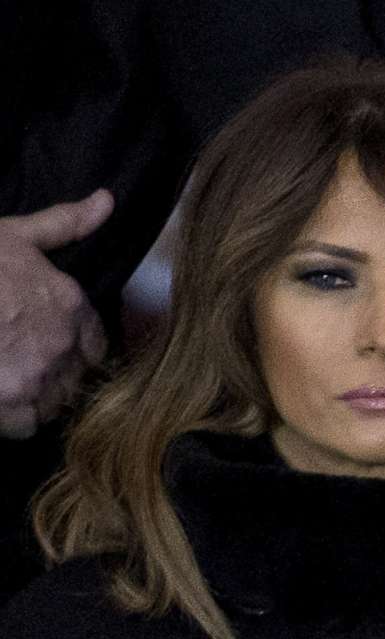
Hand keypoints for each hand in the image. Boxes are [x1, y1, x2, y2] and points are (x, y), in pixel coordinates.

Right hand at [0, 189, 112, 436]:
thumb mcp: (15, 234)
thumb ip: (65, 223)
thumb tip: (108, 201)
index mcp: (72, 307)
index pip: (95, 346)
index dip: (73, 351)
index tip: (49, 348)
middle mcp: (64, 345)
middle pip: (75, 378)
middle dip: (54, 376)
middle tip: (20, 365)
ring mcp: (38, 377)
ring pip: (54, 404)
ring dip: (36, 399)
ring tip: (8, 380)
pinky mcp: (12, 402)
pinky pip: (26, 426)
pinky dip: (13, 420)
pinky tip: (0, 403)